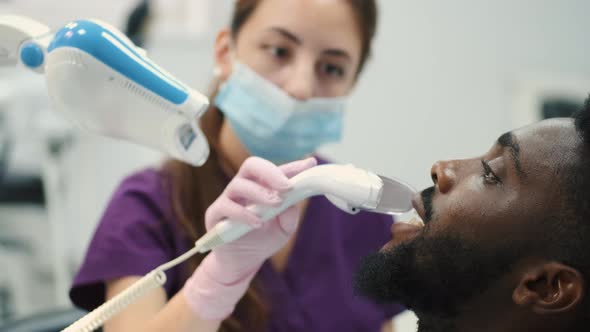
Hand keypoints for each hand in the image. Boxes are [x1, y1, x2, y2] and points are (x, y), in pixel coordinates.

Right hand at [183, 156, 316, 319]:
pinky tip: (258, 223)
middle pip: (252, 165)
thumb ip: (290, 215)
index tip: (310, 163)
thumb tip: (291, 202)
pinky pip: (226, 207)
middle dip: (271, 172)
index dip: (293, 166)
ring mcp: (228, 199)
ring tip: (275, 204)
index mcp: (262, 186)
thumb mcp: (284, 229)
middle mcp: (244, 187)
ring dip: (260, 193)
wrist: (243, 262)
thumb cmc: (263, 240)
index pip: (276, 170)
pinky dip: (243, 214)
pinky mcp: (215, 214)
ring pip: (239, 184)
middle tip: (287, 186)